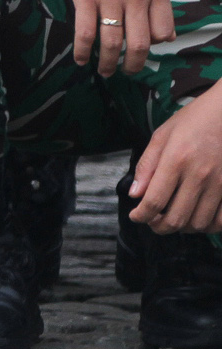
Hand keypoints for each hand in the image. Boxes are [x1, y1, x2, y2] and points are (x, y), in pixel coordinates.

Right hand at [58, 0, 174, 75]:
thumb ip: (160, 1)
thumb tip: (167, 37)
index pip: (163, 32)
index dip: (153, 46)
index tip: (142, 51)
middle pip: (139, 43)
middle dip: (133, 65)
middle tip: (126, 72)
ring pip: (112, 42)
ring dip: (108, 63)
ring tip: (105, 70)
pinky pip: (85, 32)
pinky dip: (84, 51)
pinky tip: (81, 59)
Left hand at [132, 92, 221, 233]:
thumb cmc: (194, 120)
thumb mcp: (162, 136)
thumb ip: (146, 166)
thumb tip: (135, 193)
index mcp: (176, 160)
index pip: (154, 201)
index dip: (141, 216)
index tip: (136, 217)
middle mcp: (199, 175)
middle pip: (176, 218)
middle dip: (159, 227)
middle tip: (152, 222)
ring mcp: (220, 184)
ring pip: (199, 224)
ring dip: (182, 228)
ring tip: (173, 219)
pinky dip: (208, 226)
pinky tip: (198, 218)